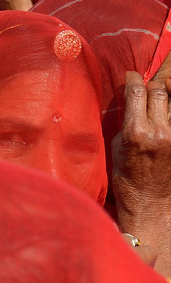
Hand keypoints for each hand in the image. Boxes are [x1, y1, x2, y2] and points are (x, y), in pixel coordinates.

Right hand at [113, 70, 170, 277]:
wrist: (151, 205)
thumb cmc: (127, 180)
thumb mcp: (117, 150)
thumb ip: (126, 124)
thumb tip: (131, 105)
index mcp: (136, 134)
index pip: (137, 93)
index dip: (133, 80)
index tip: (131, 76)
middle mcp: (160, 132)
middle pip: (159, 91)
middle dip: (151, 86)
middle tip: (145, 89)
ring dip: (167, 94)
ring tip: (161, 95)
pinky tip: (168, 110)